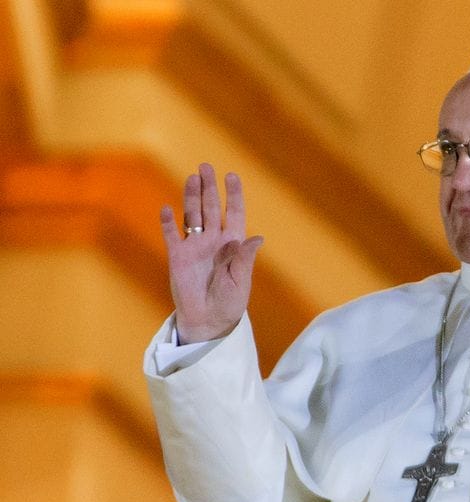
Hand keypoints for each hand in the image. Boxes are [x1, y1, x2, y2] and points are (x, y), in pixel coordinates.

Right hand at [160, 163, 262, 343]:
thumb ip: (244, 258)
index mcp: (233, 244)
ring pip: (192, 215)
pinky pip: (171, 235)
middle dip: (209, 188)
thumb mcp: (241, 280)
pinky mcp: (177, 257)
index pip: (233, 213)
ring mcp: (194, 247)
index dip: (233, 195)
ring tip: (191, 178)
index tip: (231, 175)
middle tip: (205, 166)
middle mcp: (213, 240)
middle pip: (210, 207)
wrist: (209, 319)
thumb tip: (257, 238)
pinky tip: (167, 209)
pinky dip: (168, 222)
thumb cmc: (230, 301)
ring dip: (191, 197)